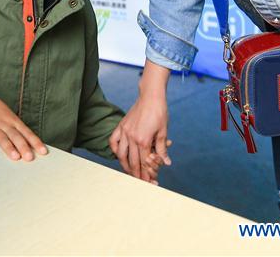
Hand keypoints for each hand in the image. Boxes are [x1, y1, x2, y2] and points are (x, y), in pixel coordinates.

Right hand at [0, 89, 47, 160]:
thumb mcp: (12, 119)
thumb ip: (19, 133)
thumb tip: (31, 148)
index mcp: (15, 122)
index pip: (27, 133)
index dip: (35, 142)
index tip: (43, 151)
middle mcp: (6, 125)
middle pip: (16, 136)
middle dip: (23, 147)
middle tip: (29, 157)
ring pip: (2, 138)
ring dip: (9, 147)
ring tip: (15, 156)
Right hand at [110, 62, 171, 181]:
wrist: (151, 96)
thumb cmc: (159, 112)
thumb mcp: (163, 131)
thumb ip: (162, 148)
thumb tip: (166, 162)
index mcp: (143, 140)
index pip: (145, 162)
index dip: (148, 174)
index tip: (150, 182)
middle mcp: (131, 137)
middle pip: (133, 162)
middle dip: (138, 174)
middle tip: (141, 183)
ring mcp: (124, 132)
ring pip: (121, 155)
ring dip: (125, 166)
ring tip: (130, 173)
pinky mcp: (121, 126)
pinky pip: (114, 141)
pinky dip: (115, 150)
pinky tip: (119, 155)